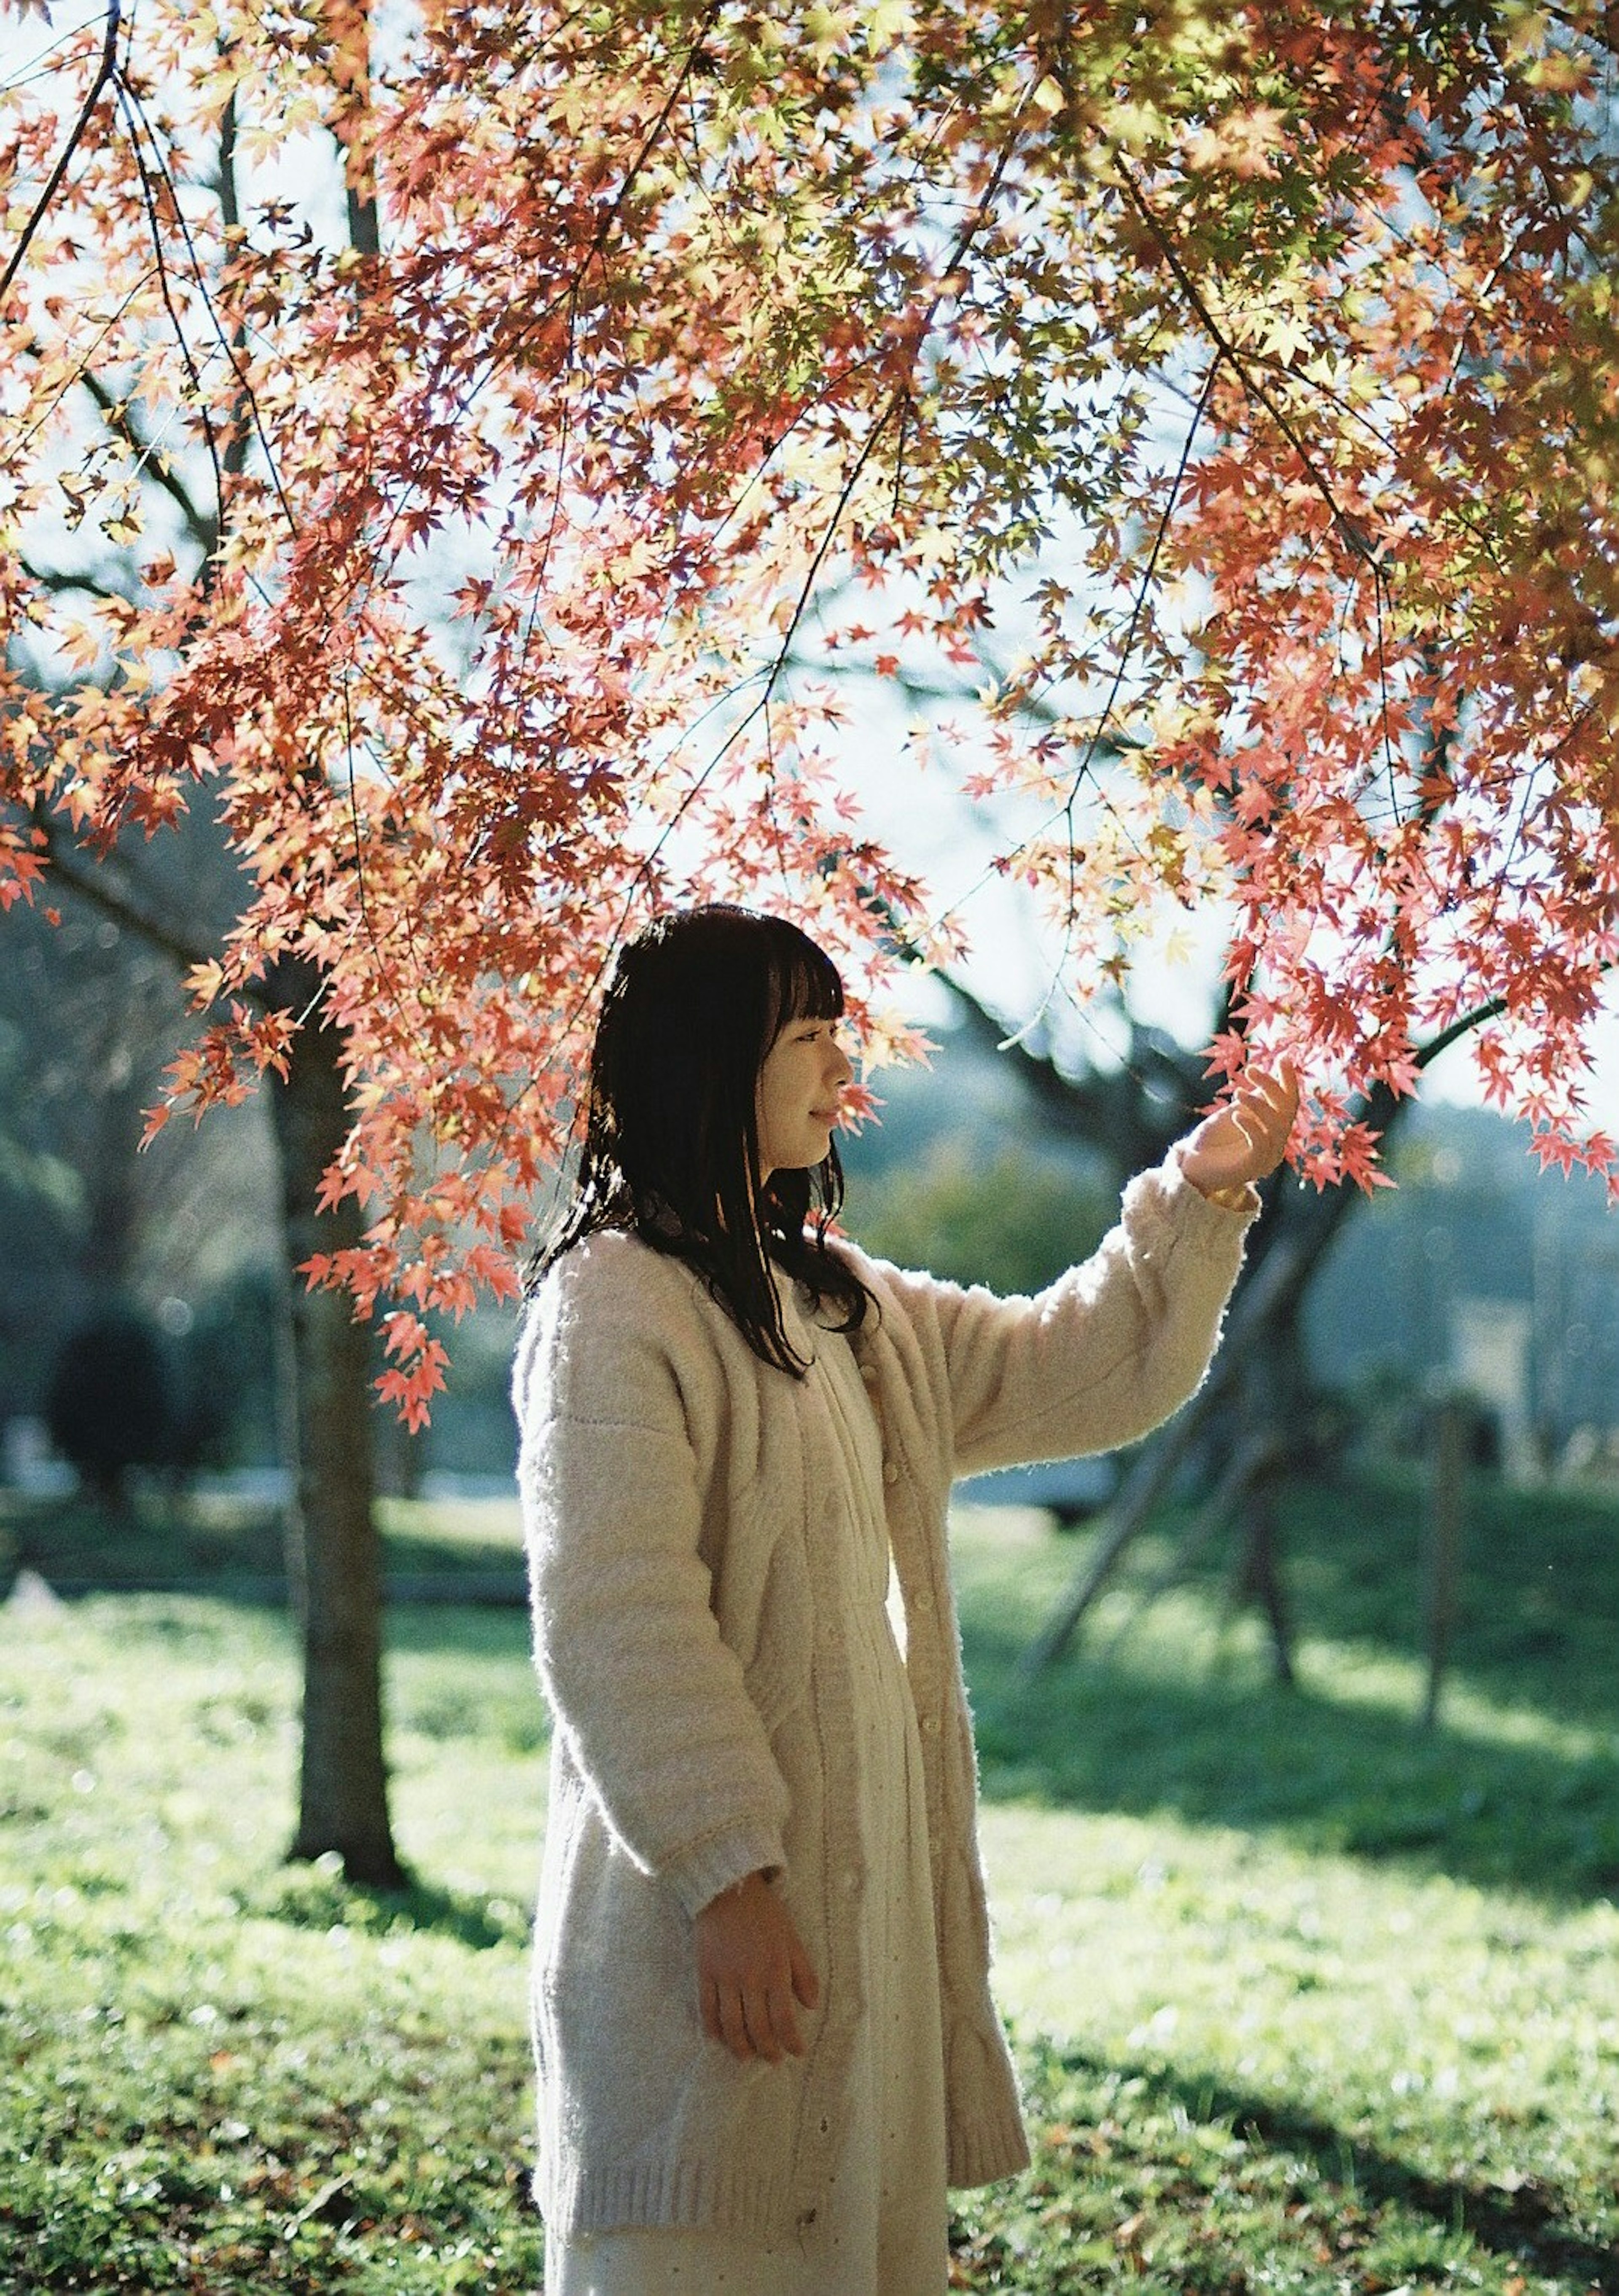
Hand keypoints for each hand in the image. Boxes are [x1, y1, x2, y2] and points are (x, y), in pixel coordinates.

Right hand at [694, 1870, 818, 2064]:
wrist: (728, 1888)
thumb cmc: (764, 1913)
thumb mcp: (792, 1939)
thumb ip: (803, 1973)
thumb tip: (812, 2006)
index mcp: (775, 1970)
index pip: (784, 2019)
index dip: (791, 2041)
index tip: (796, 2052)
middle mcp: (750, 1979)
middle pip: (758, 2028)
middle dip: (767, 2050)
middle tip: (773, 2059)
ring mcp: (725, 1978)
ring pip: (732, 2025)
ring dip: (740, 2047)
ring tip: (747, 2056)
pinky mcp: (705, 1973)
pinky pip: (707, 2009)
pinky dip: (713, 2029)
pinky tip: (719, 2039)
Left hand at [1180, 1062, 1298, 1200]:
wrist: (1191, 1165)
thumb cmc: (1212, 1139)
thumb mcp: (1234, 1112)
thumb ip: (1252, 1100)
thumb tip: (1265, 1079)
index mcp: (1274, 1129)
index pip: (1289, 1102)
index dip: (1289, 1081)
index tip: (1284, 1058)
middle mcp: (1276, 1143)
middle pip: (1286, 1111)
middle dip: (1271, 1087)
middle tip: (1251, 1070)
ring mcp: (1268, 1157)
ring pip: (1276, 1126)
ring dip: (1258, 1105)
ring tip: (1238, 1092)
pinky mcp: (1254, 1167)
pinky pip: (1261, 1144)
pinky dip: (1251, 1126)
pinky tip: (1237, 1114)